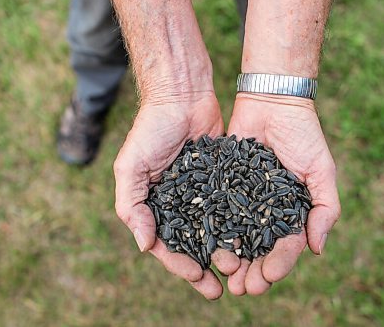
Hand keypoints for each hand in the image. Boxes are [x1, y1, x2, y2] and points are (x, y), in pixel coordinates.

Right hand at [113, 92, 239, 299]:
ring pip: (217, 230)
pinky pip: (233, 207)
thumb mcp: (130, 166)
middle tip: (223, 288)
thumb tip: (145, 246)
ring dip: (226, 252)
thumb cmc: (150, 129)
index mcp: (156, 206)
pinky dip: (241, 224)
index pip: (168, 245)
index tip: (199, 281)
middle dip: (207, 267)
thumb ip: (132, 206)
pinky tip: (254, 239)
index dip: (181, 266)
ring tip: (241, 270)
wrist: (180, 96)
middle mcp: (180, 203)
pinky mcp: (225, 179)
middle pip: (194, 245)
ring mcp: (204, 193)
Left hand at [226, 92, 340, 294]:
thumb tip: (317, 249)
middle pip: (259, 248)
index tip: (268, 277)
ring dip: (231, 257)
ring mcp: (244, 199)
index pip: (286, 246)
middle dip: (252, 270)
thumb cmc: (303, 134)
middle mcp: (266, 210)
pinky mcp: (223, 185)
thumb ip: (325, 208)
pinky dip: (213, 229)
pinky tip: (206, 245)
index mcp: (291, 211)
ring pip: (236, 235)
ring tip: (223, 273)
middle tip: (243, 288)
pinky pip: (218, 211)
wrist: (272, 101)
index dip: (279, 264)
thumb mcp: (322, 170)